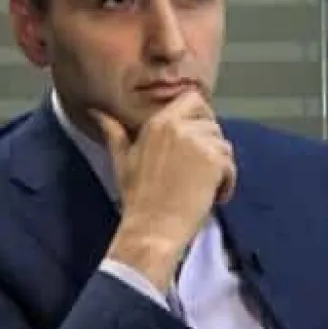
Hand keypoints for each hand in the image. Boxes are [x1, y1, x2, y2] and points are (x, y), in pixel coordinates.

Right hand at [90, 90, 235, 291]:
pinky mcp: (213, 161)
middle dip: (211, 145)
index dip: (201, 116)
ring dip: (220, 166)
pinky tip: (213, 196)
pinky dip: (227, 182)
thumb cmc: (137, 198)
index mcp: (157, 122)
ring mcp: (197, 142)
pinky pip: (230, 165)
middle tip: (200, 170)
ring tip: (205, 186)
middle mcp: (177, 126)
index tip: (198, 138)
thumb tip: (97, 113)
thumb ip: (113, 133)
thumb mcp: (121, 160)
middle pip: (212, 123)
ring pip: (224, 145)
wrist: (152, 229)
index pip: (193, 99)